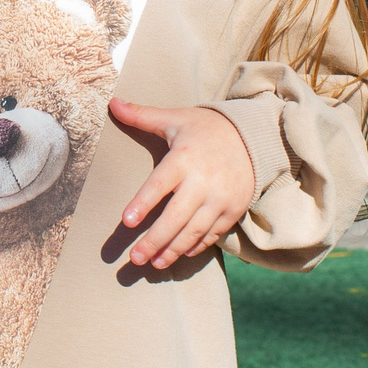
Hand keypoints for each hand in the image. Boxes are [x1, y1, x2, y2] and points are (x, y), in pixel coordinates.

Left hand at [110, 99, 256, 268]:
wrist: (254, 137)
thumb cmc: (206, 128)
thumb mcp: (175, 118)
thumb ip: (142, 116)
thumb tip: (112, 103)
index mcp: (184, 157)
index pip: (160, 184)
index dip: (143, 203)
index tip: (126, 221)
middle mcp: (203, 181)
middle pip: (175, 217)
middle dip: (154, 240)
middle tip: (134, 258)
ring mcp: (221, 198)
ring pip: (193, 231)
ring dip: (172, 250)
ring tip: (154, 264)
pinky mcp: (233, 209)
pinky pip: (212, 233)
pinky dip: (196, 246)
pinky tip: (180, 254)